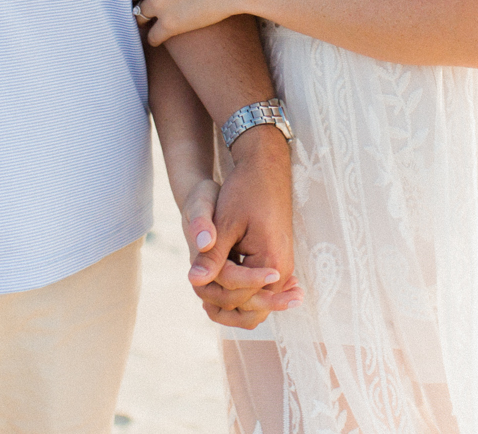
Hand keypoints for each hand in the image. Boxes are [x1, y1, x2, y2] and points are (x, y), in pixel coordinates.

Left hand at [192, 127, 299, 328]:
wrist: (266, 169)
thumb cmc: (245, 191)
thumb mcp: (225, 223)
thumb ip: (213, 256)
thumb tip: (194, 282)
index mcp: (271, 263)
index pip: (242, 298)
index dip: (215, 294)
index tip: (196, 281)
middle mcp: (283, 270)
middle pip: (254, 308)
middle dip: (225, 305)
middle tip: (200, 294)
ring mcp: (283, 266)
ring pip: (258, 302)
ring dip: (233, 302)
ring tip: (207, 294)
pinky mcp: (277, 261)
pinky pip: (261, 288)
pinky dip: (241, 291)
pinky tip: (220, 284)